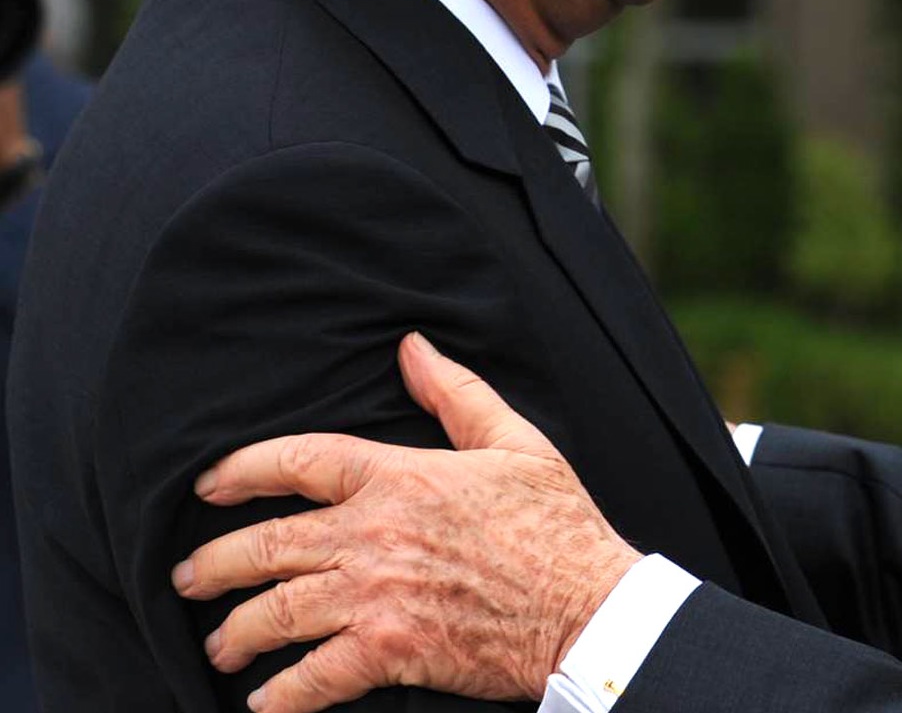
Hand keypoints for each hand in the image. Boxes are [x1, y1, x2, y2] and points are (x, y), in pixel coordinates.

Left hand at [173, 333, 641, 712]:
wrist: (589, 605)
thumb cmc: (558, 523)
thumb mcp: (516, 440)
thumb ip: (455, 393)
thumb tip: (411, 348)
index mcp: (400, 476)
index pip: (299, 461)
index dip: (243, 470)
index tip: (208, 486)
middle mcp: (374, 533)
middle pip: (266, 544)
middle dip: (214, 564)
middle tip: (189, 577)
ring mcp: (376, 595)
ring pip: (275, 612)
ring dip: (236, 634)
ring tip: (220, 646)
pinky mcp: (389, 652)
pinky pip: (312, 678)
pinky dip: (282, 695)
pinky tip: (266, 701)